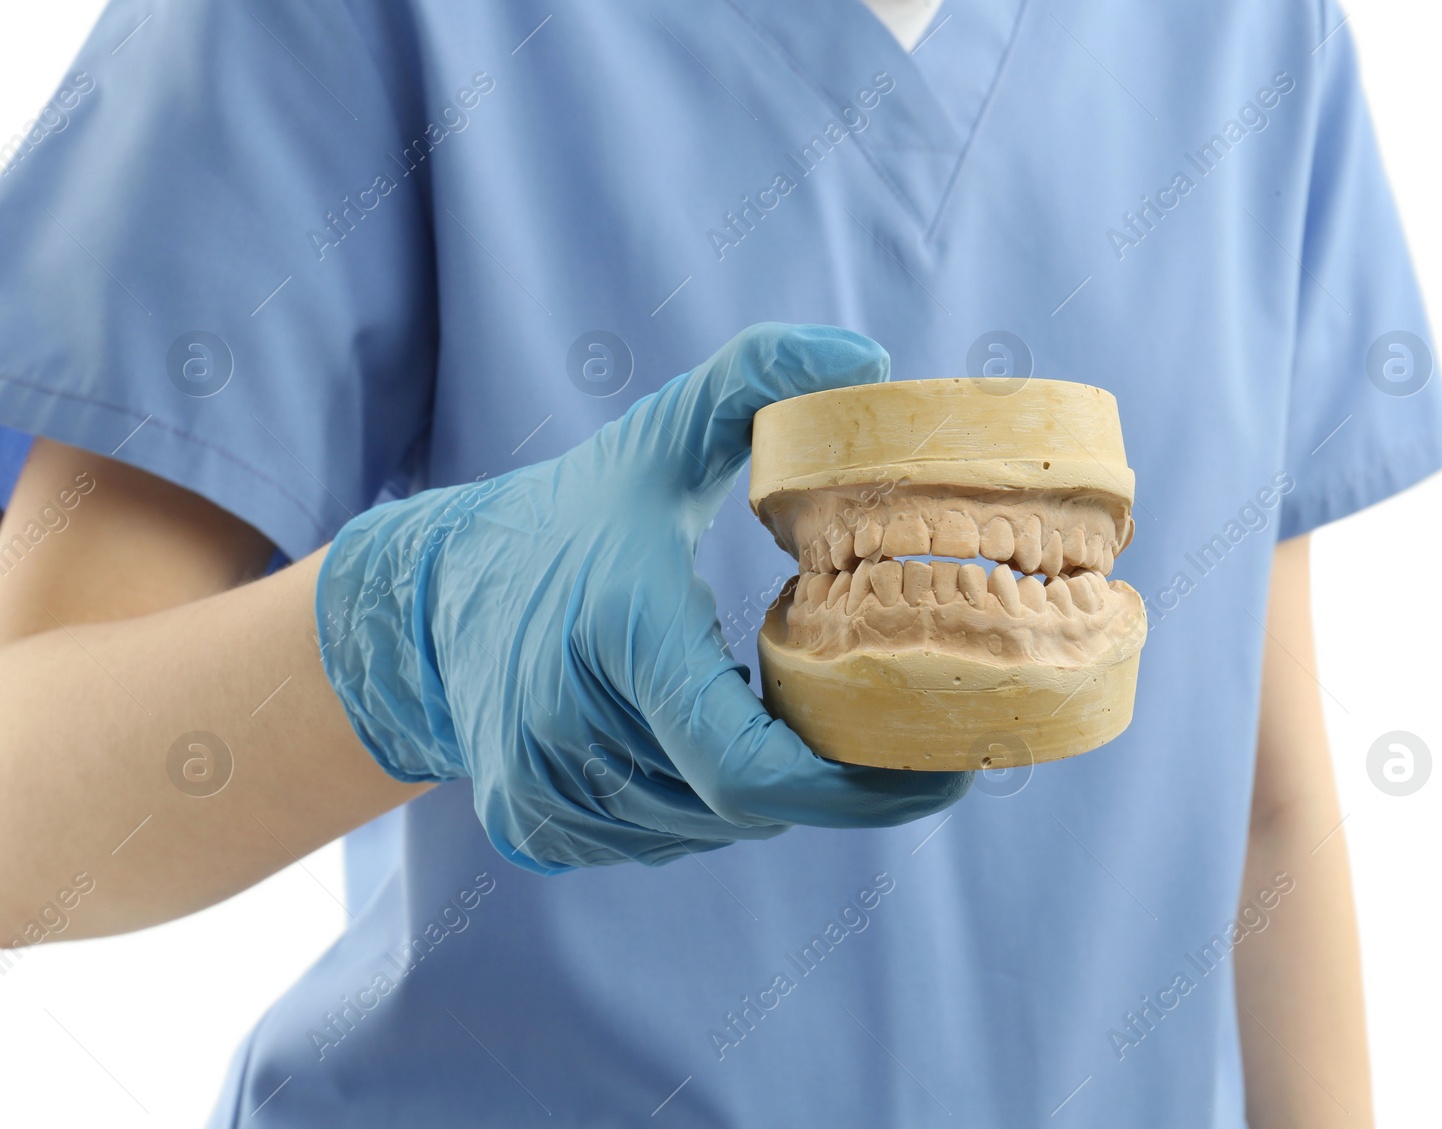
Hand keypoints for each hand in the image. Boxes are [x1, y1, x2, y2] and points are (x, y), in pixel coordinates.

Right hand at [316, 323, 971, 871]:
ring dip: (763, 790)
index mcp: (621, 639)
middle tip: (889, 730)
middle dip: (827, 778)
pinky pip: (660, 840)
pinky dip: (702, 805)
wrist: (434, 597)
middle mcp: (571, 734)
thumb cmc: (565, 516)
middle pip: (747, 805)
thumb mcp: (657, 437)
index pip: (754, 768)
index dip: (860, 790)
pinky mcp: (532, 829)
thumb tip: (866, 358)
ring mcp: (544, 794)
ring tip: (786, 722)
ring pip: (708, 829)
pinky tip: (705, 743)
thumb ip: (755, 380)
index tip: (945, 771)